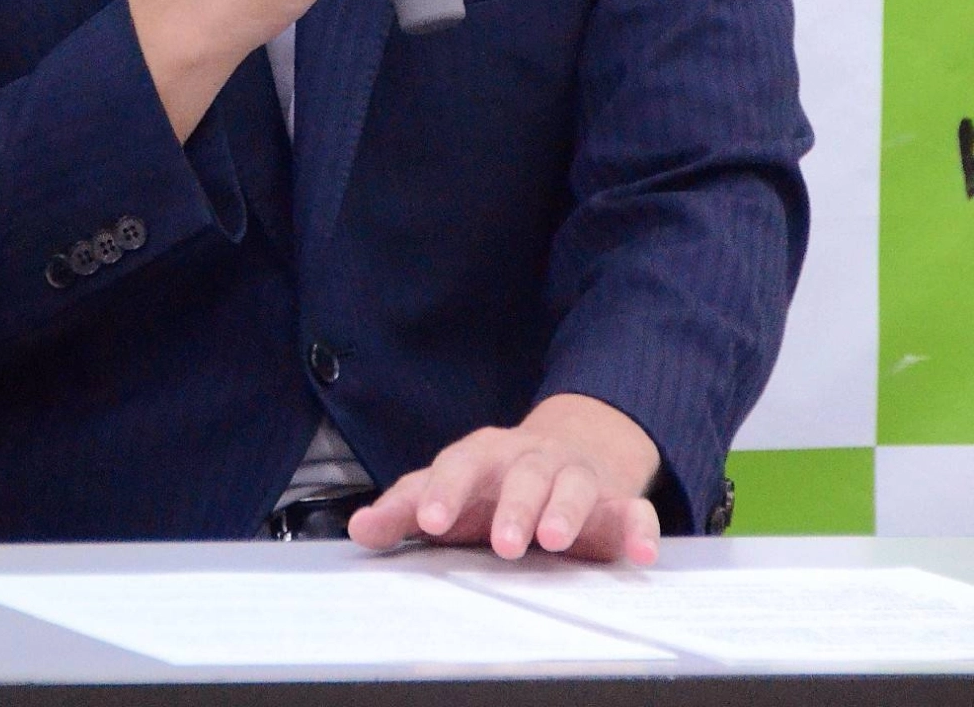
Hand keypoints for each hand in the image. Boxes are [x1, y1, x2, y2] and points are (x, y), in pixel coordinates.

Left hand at [347, 393, 661, 564]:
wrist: (574, 447)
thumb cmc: (497, 482)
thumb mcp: (451, 491)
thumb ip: (406, 509)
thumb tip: (359, 530)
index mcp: (485, 455)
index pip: (459, 464)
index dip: (445, 491)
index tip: (429, 522)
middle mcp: (531, 460)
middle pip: (522, 474)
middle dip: (513, 506)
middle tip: (503, 544)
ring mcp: (576, 476)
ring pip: (573, 485)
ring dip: (565, 510)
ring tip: (556, 541)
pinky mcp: (617, 502)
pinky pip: (634, 511)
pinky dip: (639, 528)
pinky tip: (640, 552)